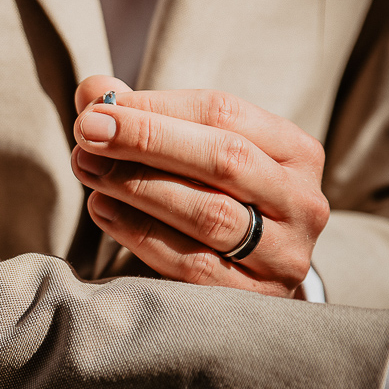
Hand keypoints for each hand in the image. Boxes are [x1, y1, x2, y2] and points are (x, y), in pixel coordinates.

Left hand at [71, 75, 328, 296]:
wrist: (247, 279)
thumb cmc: (214, 199)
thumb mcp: (194, 151)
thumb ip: (145, 116)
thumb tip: (92, 90)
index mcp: (296, 152)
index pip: (224, 113)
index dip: (157, 107)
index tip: (99, 106)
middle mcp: (301, 202)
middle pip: (223, 159)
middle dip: (147, 141)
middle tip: (87, 132)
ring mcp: (284, 255)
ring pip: (209, 214)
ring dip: (138, 187)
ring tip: (89, 170)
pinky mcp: (254, 299)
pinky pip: (192, 265)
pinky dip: (141, 234)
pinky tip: (103, 210)